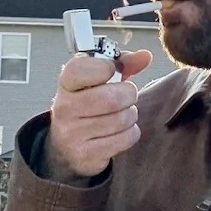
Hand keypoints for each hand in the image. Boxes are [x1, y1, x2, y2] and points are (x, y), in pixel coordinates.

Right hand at [46, 50, 151, 181]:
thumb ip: (123, 64)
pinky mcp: (85, 154)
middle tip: (127, 95)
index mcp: (67, 82)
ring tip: (123, 112)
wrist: (67, 143)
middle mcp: (64, 108)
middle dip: (129, 94)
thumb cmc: (88, 103)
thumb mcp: (99, 79)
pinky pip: (125, 138)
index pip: (82, 69)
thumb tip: (145, 56)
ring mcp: (72, 134)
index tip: (112, 70)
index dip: (105, 67)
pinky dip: (131, 132)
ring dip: (131, 114)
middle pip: (111, 98)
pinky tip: (121, 130)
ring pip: (121, 119)